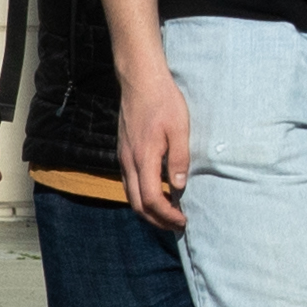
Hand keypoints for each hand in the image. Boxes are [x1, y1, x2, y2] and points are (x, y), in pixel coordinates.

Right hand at [119, 64, 191, 231]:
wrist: (140, 80)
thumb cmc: (163, 101)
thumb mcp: (179, 128)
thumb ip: (179, 158)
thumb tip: (179, 186)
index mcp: (143, 158)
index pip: (151, 200)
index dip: (167, 215)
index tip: (183, 221)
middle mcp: (128, 162)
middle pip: (137, 204)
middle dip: (157, 220)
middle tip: (177, 225)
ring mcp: (123, 157)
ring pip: (130, 195)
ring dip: (148, 210)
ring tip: (169, 214)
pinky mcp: (123, 152)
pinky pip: (129, 183)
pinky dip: (142, 196)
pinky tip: (157, 193)